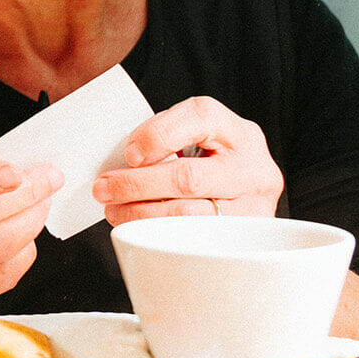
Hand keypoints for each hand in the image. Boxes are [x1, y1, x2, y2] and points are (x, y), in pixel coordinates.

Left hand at [94, 97, 283, 221]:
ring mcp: (253, 208)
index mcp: (238, 133)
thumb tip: (119, 165)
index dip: (159, 135)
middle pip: (189, 177)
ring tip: (115, 209)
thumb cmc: (211, 163)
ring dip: (140, 213)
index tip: (129, 154)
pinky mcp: (242, 240)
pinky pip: (190, 240)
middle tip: (104, 188)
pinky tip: (137, 226)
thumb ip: (165, 141)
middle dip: (137, 184)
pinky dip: (156, 232)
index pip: (201, 117)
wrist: (246, 195)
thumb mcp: (197, 140)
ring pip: (188, 215)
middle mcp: (254, 169)